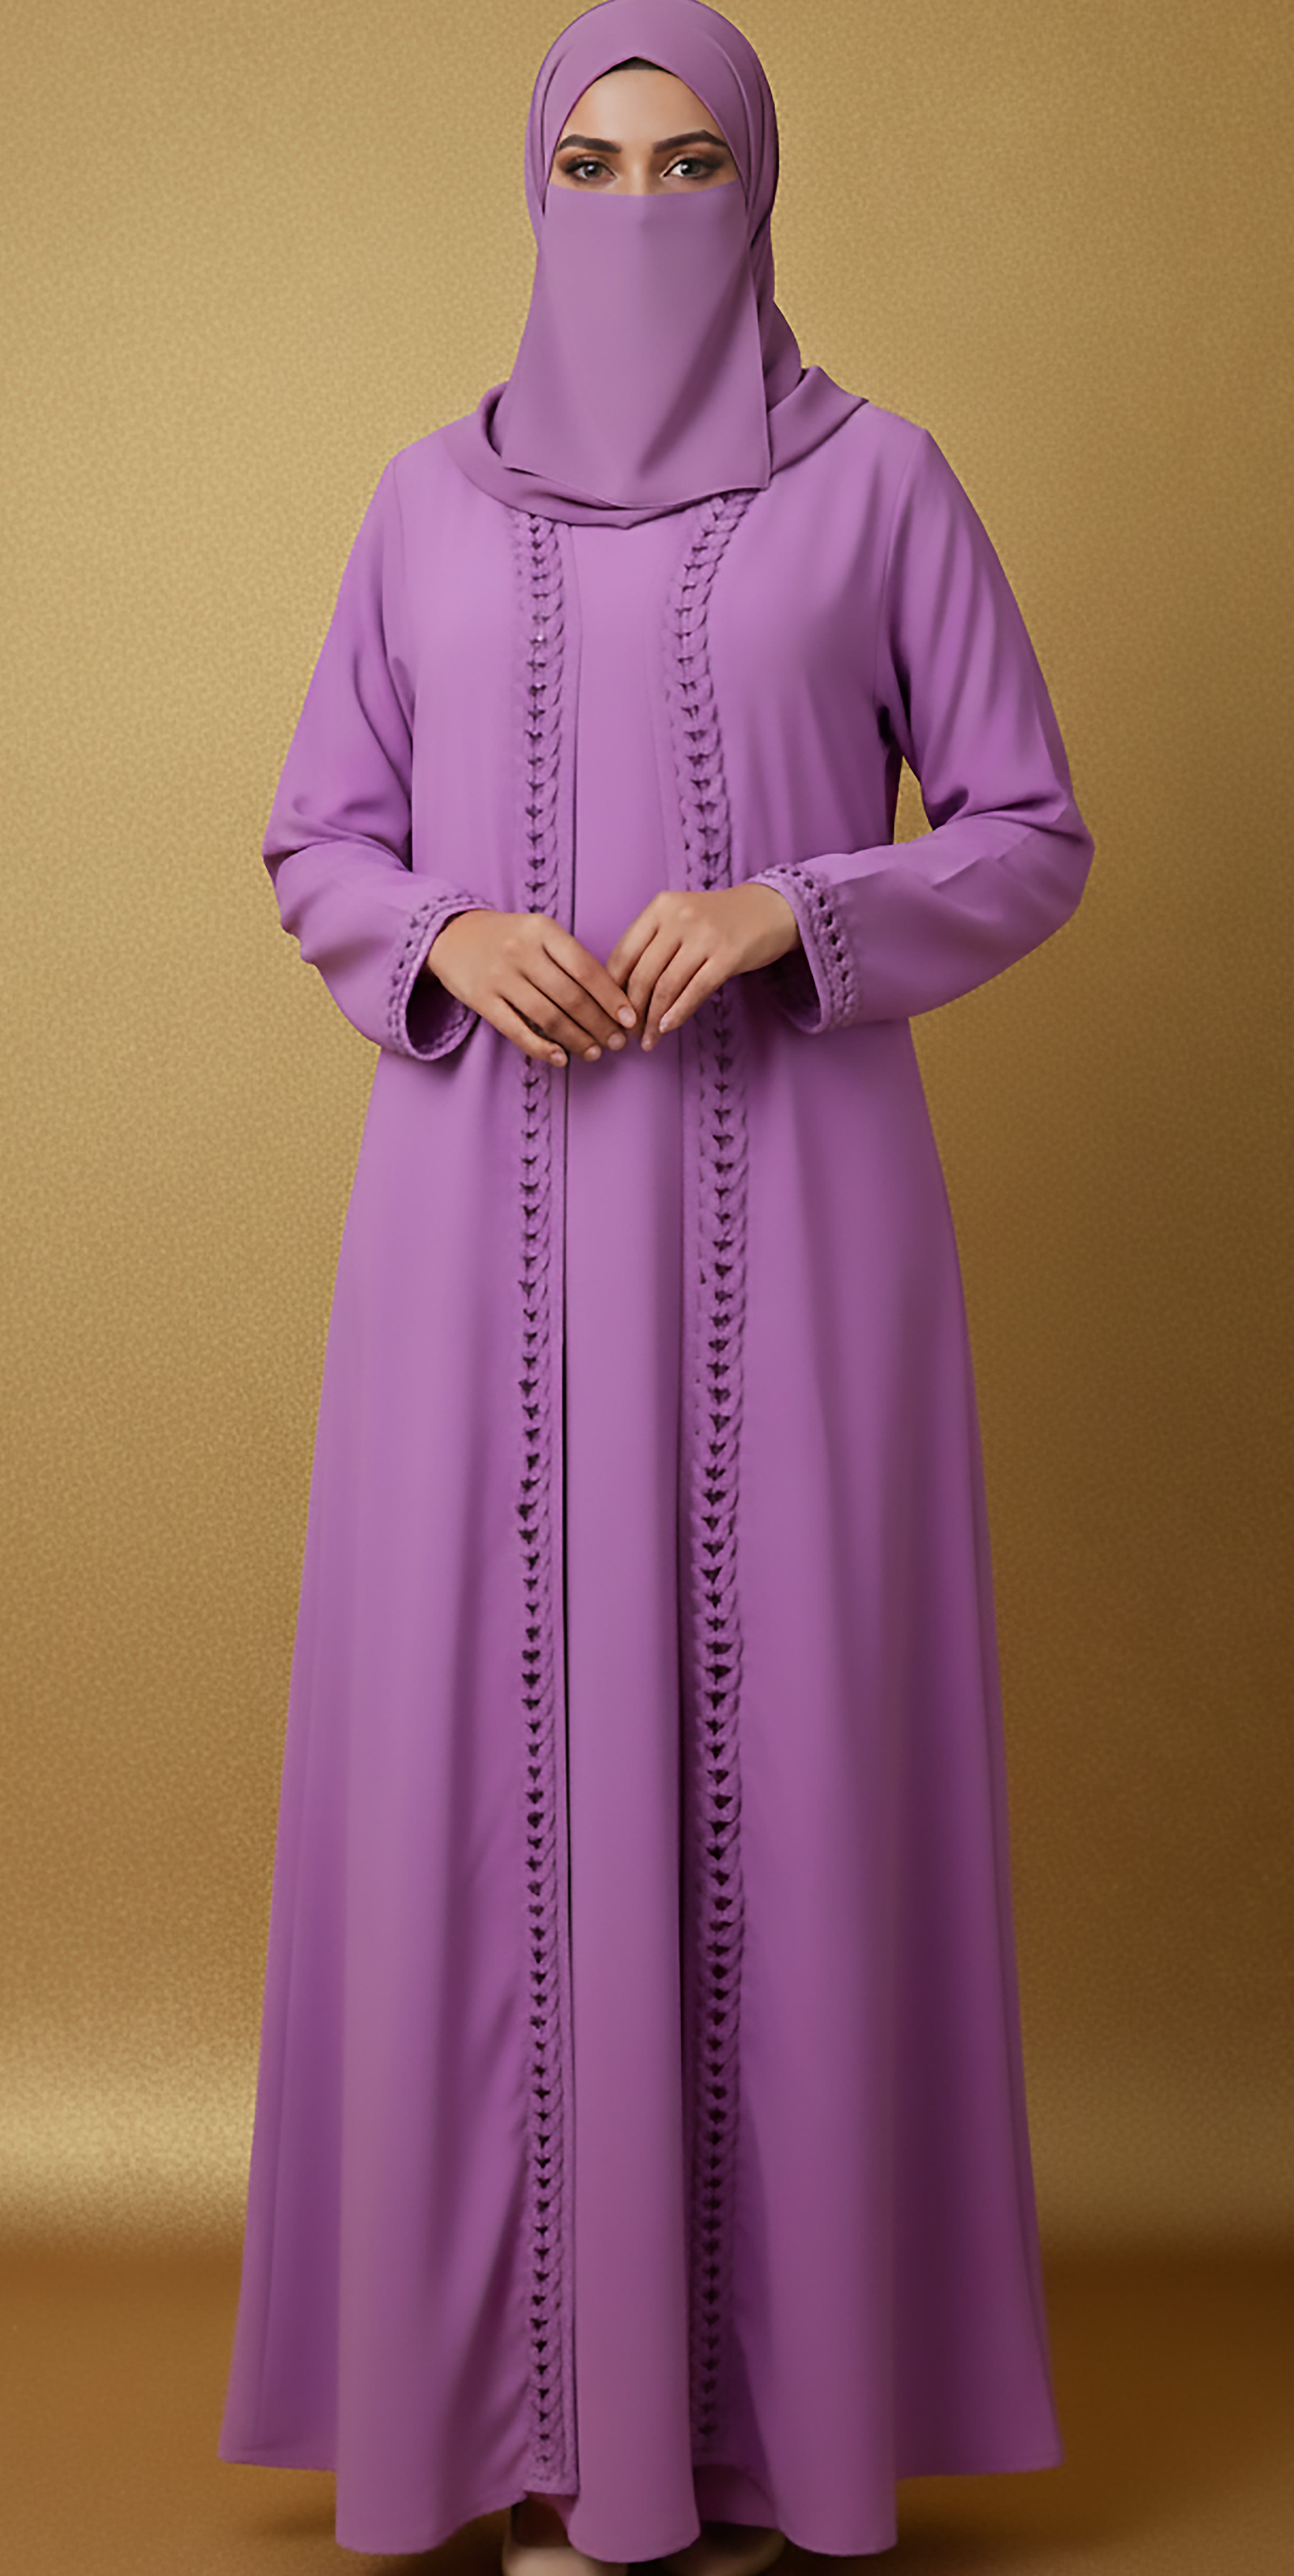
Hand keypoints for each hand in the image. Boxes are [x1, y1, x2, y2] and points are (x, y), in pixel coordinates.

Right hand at [425, 909, 637, 1066]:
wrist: (452, 935)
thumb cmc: (509, 938)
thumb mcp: (540, 932)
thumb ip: (570, 958)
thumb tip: (611, 999)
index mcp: (543, 930)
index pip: (586, 968)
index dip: (611, 997)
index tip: (630, 1019)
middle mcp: (521, 951)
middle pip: (570, 997)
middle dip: (600, 1024)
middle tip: (618, 1042)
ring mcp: (499, 976)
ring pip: (548, 1016)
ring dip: (576, 1039)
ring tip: (595, 1052)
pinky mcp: (481, 1000)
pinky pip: (516, 1030)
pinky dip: (541, 1048)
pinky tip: (561, 1059)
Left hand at [606, 883, 799, 1049]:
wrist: (770, 909)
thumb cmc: (718, 920)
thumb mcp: (679, 918)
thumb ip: (652, 944)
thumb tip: (620, 989)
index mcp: (660, 907)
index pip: (624, 953)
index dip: (613, 989)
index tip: (610, 1013)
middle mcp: (679, 918)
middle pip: (643, 974)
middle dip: (631, 1011)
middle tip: (627, 1033)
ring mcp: (704, 936)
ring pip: (666, 987)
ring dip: (652, 1020)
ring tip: (647, 1040)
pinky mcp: (728, 956)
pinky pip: (695, 992)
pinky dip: (677, 1014)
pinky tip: (667, 1028)